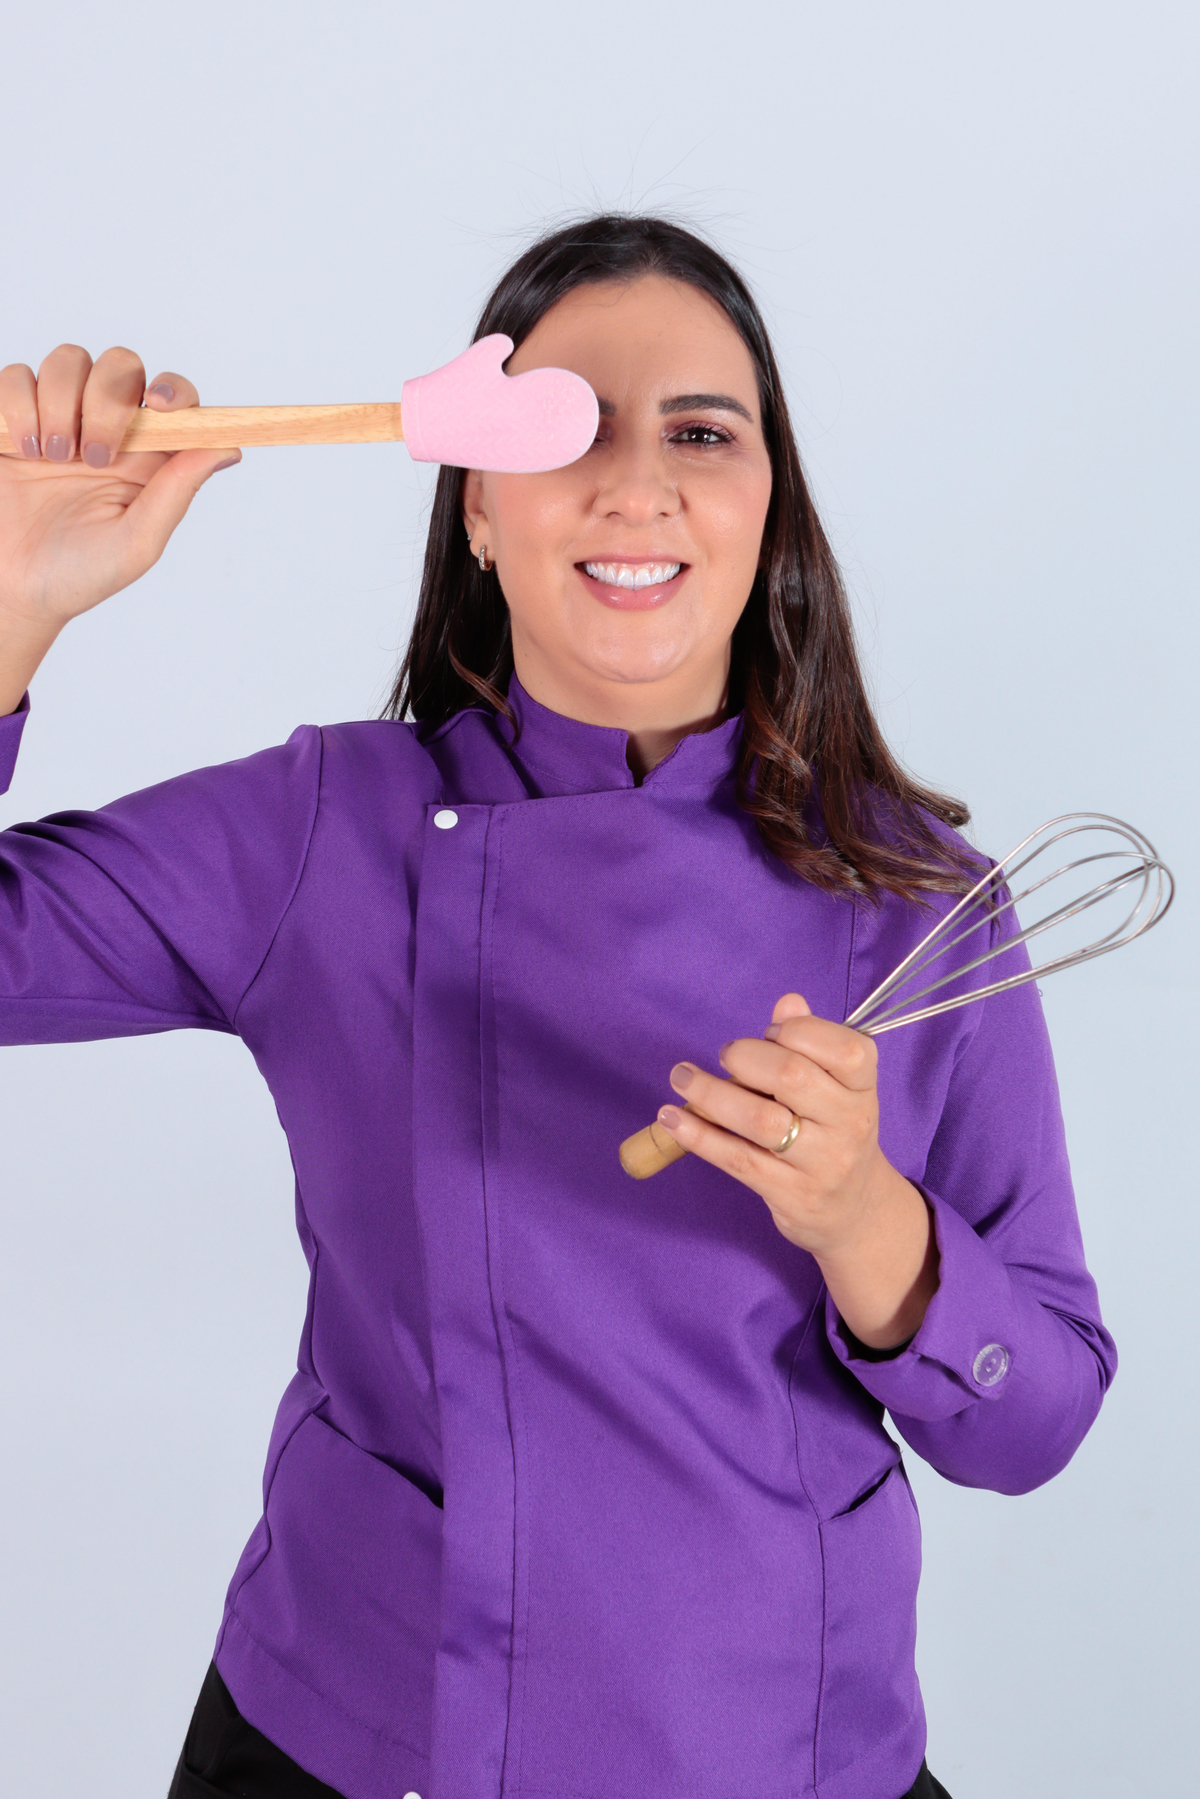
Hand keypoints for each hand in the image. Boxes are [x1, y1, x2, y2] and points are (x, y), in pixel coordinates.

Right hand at [0, 345, 239, 710]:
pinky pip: (18, 376)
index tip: (160, 405)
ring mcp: (60, 417)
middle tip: (91, 457)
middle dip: (108, 399)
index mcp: (146, 457)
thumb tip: (227, 448)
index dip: (174, 390)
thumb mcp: (138, 543)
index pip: (174, 400)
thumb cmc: (80, 574)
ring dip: (60, 404)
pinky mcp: (14, 416)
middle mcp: (108, 428)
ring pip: (69, 360)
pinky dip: (19, 407)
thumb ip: (177, 492)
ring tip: (52, 458)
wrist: (13, 588)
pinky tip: (24, 452)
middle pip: (121, 365)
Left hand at [656, 992, 938, 1348]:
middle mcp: (851, 1122)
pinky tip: (671, 1120)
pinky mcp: (791, 1194)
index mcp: (863, 1086)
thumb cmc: (832, 1131)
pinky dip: (698, 1136)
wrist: (853, 1210)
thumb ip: (811, 1041)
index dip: (796, 1031)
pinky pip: (737, 1159)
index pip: (843, 1046)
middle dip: (745, 1056)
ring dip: (710, 1094)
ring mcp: (822, 1162)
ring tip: (682, 1079)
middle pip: (791, 1076)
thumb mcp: (836, 1087)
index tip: (770, 1035)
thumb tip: (788, 1001)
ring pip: (759, 1120)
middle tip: (725, 1056)